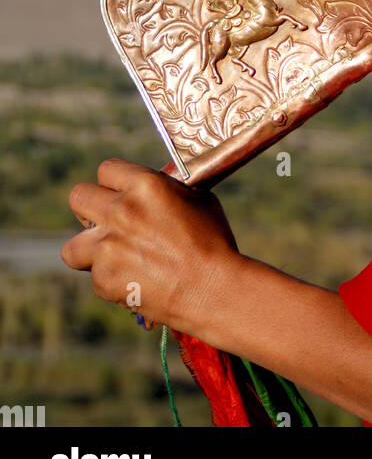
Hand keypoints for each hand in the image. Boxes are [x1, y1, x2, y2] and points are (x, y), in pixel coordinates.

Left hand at [61, 158, 239, 334]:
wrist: (213, 289)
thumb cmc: (213, 241)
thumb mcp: (196, 198)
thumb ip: (165, 190)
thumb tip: (155, 187)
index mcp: (144, 185)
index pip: (106, 169)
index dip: (115, 182)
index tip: (122, 194)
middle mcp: (120, 212)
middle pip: (78, 197)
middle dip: (90, 208)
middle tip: (108, 221)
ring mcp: (107, 248)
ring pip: (71, 246)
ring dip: (89, 250)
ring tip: (112, 256)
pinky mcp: (103, 280)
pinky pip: (95, 276)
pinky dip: (111, 279)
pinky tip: (136, 280)